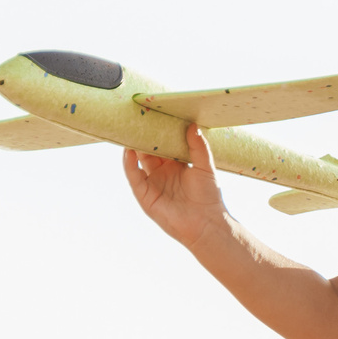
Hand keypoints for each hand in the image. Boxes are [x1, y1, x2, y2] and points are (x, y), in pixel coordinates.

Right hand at [122, 121, 230, 246]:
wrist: (206, 223)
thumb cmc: (208, 196)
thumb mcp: (205, 166)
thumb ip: (198, 146)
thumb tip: (193, 124)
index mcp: (175, 165)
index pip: (163, 144)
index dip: (158, 131)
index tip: (154, 114)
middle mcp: (162, 173)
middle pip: (148, 150)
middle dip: (143, 135)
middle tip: (138, 117)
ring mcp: (152, 183)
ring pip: (138, 161)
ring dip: (133, 146)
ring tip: (129, 130)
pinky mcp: (145, 195)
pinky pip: (134, 176)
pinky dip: (129, 164)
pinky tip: (129, 151)